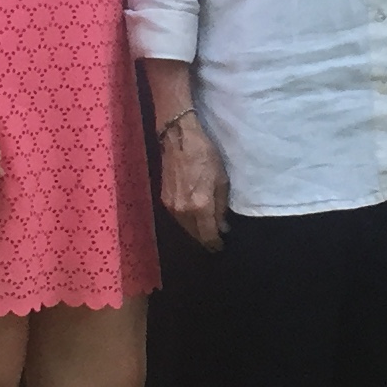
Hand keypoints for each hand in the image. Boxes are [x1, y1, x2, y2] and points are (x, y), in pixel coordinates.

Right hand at [158, 115, 226, 252]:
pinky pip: (178, 218)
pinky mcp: (164, 200)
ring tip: (207, 229)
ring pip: (186, 228)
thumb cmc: (204, 155)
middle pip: (195, 235)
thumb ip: (221, 207)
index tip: (221, 247)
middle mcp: (183, 211)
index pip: (208, 235)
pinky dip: (188, 221)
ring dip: (196, 231)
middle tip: (216, 240)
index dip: (215, 244)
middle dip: (206, 239)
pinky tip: (195, 217)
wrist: (178, 139)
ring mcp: (171, 207)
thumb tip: (222, 226)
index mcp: (200, 206)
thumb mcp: (221, 180)